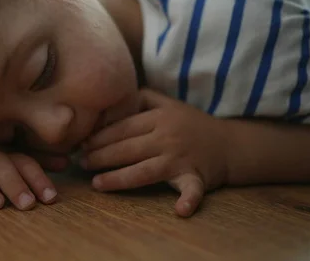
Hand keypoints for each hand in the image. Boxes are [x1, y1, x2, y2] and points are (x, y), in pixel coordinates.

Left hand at [80, 89, 229, 216]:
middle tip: (81, 164)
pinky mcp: (196, 177)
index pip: (123, 128)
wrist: (228, 143)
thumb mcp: (165, 103)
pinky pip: (192, 190)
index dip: (99, 137)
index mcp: (159, 118)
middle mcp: (168, 137)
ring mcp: (181, 158)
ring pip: (145, 171)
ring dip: (120, 178)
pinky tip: (180, 211)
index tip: (81, 144)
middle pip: (128, 149)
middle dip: (101, 157)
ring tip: (97, 184)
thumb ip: (138, 99)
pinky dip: (189, 200)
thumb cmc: (189, 123)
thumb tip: (107, 106)